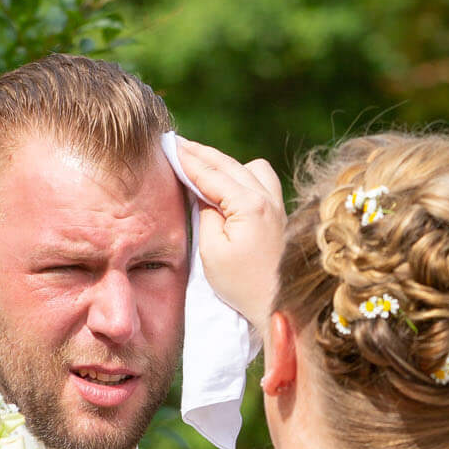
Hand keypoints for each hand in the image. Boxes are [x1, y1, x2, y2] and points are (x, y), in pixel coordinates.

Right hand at [175, 137, 284, 335]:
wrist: (276, 305)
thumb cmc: (241, 285)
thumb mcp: (212, 251)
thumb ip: (205, 213)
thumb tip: (203, 192)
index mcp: (250, 204)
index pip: (211, 174)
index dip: (187, 159)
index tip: (168, 145)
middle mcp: (268, 197)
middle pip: (229, 164)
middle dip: (202, 153)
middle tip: (177, 144)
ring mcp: (278, 203)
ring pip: (248, 167)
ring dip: (224, 163)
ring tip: (202, 164)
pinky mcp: (280, 212)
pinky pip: (261, 180)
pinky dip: (242, 174)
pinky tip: (229, 183)